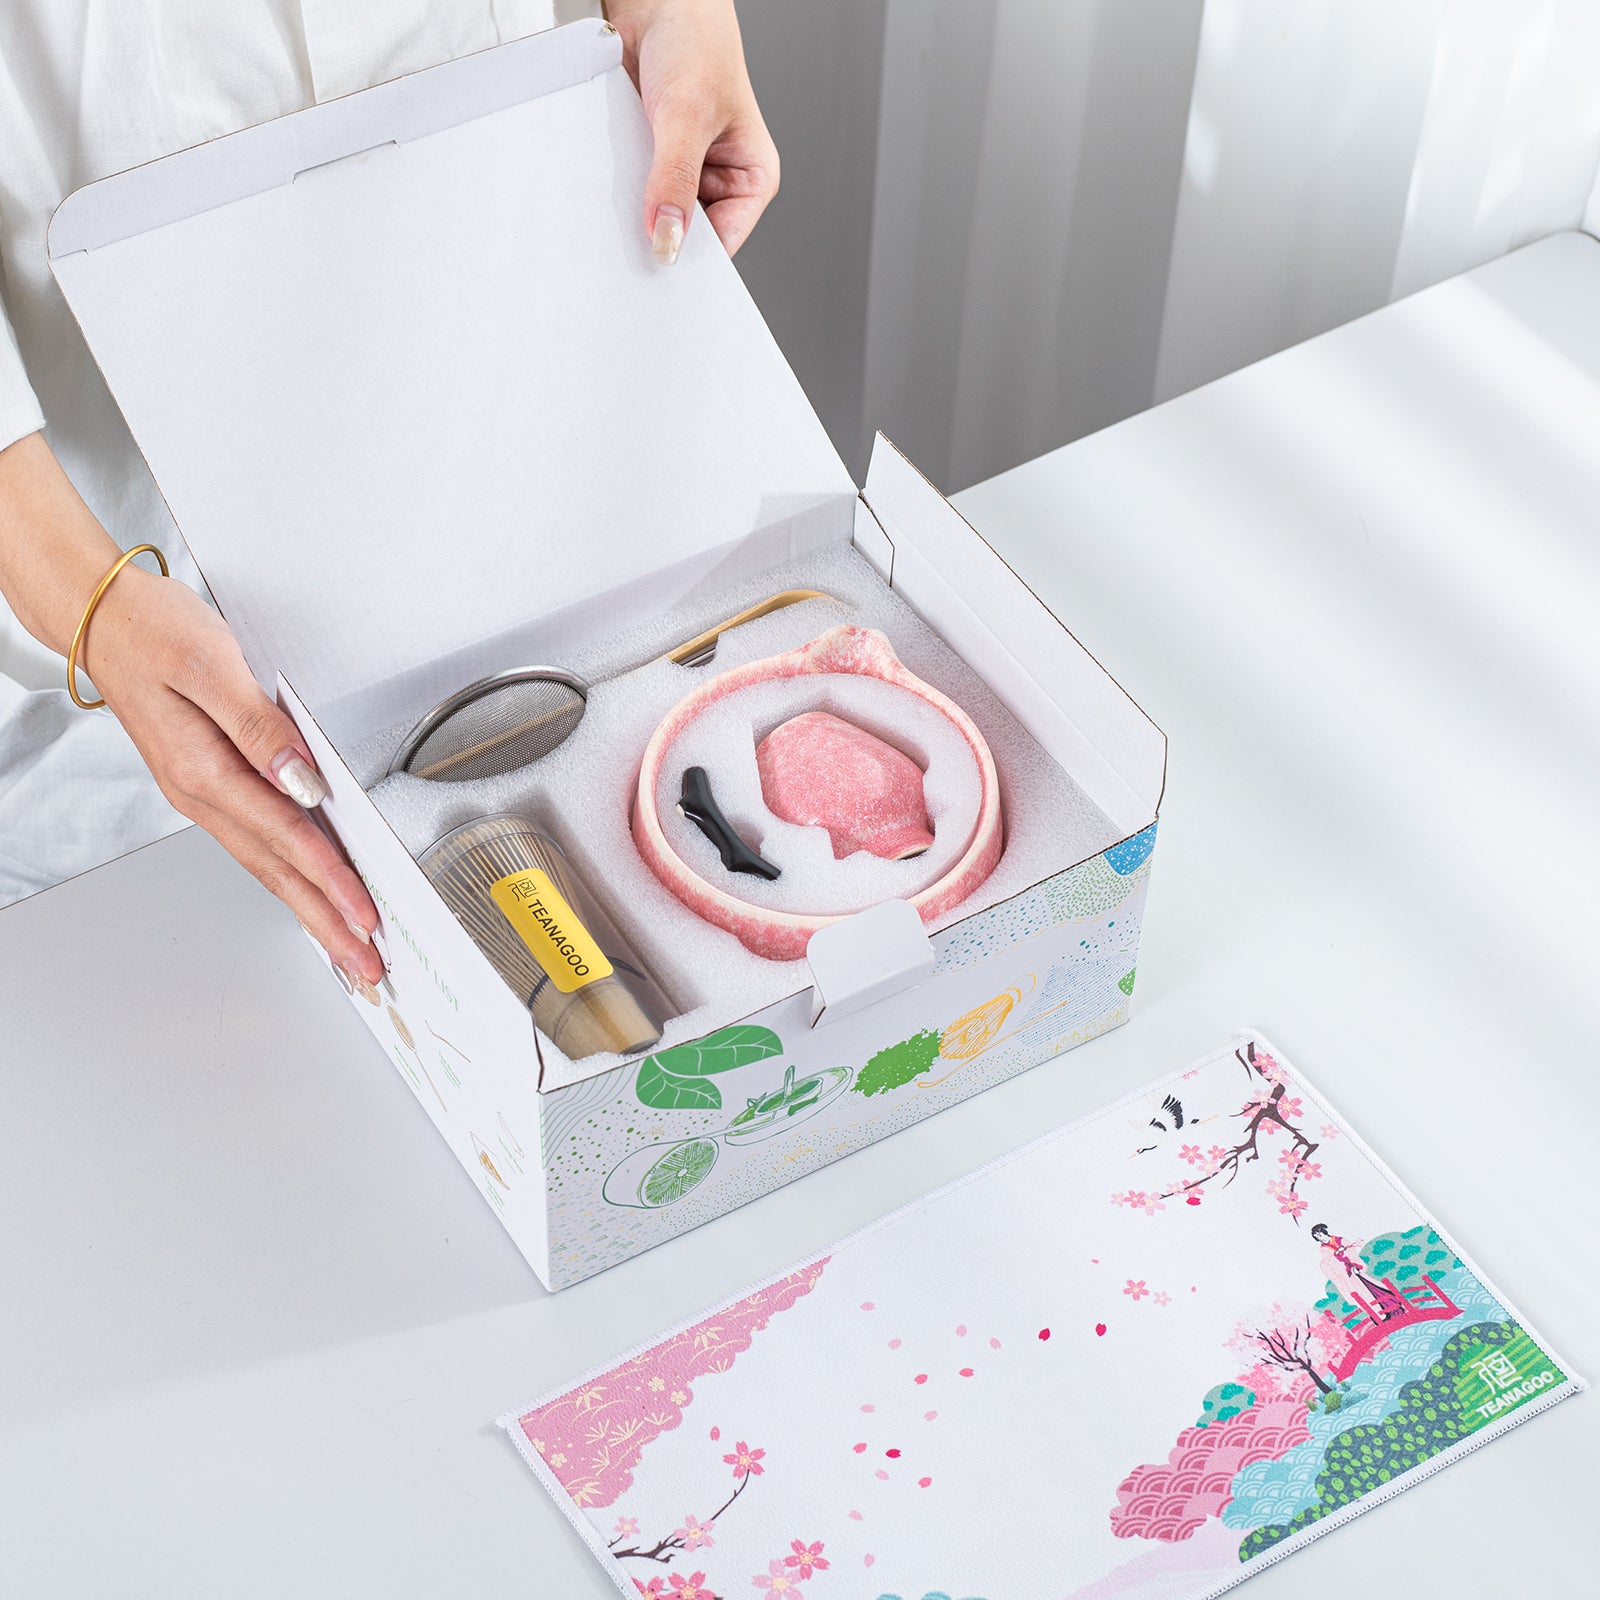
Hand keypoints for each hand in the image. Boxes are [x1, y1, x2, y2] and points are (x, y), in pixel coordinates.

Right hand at [80, 564, 383, 987]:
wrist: (101, 616)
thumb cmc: (152, 630)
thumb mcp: (211, 666)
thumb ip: (260, 727)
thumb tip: (301, 777)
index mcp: (203, 770)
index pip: (285, 838)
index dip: (330, 879)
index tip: (364, 913)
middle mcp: (202, 793)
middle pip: (277, 872)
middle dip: (325, 922)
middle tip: (365, 966)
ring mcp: (204, 793)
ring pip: (268, 865)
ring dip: (311, 909)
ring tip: (346, 945)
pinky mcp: (210, 782)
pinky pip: (259, 843)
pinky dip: (290, 876)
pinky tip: (309, 892)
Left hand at [607, 0, 779, 261]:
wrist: (656, 3)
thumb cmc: (695, 42)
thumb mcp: (687, 117)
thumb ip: (674, 182)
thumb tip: (666, 240)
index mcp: (750, 179)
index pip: (723, 244)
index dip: (691, 259)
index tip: (657, 269)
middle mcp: (717, 181)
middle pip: (687, 235)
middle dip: (659, 235)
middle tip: (630, 246)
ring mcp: (680, 174)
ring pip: (655, 215)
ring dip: (633, 213)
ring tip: (618, 204)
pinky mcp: (647, 162)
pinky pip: (630, 193)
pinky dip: (615, 194)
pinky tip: (605, 189)